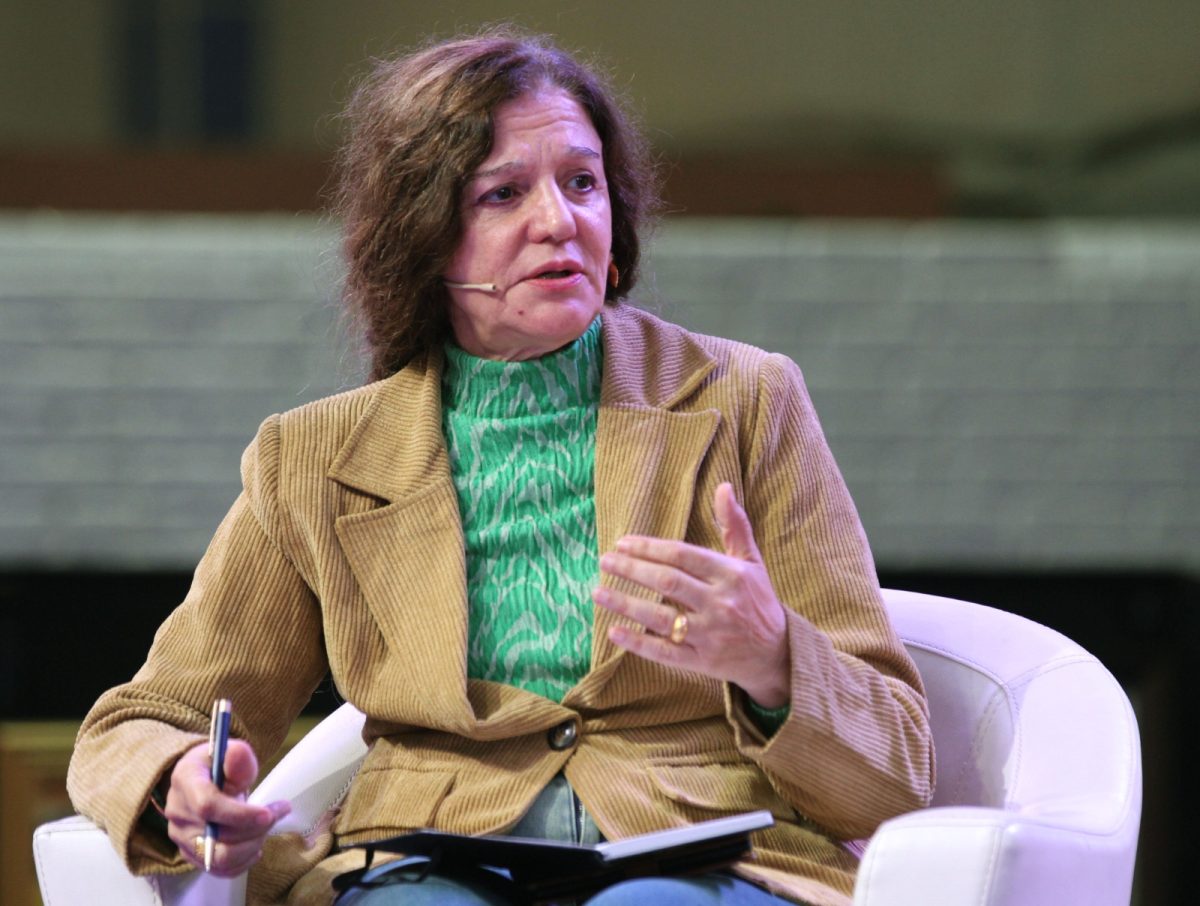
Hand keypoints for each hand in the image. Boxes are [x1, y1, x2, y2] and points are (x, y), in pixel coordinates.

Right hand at [164, 738, 290, 876]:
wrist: (200, 779)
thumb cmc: (218, 765)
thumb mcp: (228, 751)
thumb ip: (237, 755)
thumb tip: (240, 756)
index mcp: (185, 781)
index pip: (207, 806)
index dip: (240, 814)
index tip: (269, 813)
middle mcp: (178, 813)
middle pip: (216, 837)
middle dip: (255, 830)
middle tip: (279, 813)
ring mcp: (181, 837)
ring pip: (218, 858)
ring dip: (251, 846)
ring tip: (267, 827)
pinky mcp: (190, 854)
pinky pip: (217, 869)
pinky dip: (242, 863)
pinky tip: (255, 846)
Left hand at [593, 483, 790, 707]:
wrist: (777, 654)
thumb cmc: (758, 600)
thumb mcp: (752, 561)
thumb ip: (734, 525)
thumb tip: (723, 487)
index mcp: (731, 575)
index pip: (682, 555)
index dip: (650, 548)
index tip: (622, 543)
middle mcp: (720, 603)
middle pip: (667, 583)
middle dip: (632, 570)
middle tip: (604, 561)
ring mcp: (709, 634)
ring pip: (660, 617)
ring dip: (625, 604)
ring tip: (598, 592)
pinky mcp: (701, 661)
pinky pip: (663, 652)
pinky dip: (637, 642)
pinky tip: (613, 631)